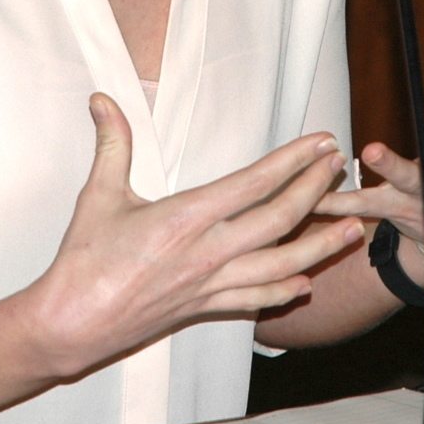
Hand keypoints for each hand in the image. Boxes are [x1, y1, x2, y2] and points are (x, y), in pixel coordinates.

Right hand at [24, 94, 362, 378]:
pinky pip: (254, 299)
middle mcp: (207, 252)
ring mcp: (210, 284)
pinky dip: (284, 290)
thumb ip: (112, 144)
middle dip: (315, 191)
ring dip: (320, 246)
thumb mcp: (97, 195)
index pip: (254, 183)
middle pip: (279, 220)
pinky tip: (305, 283)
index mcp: (186, 217)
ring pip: (280, 264)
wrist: (70, 324)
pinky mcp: (204, 308)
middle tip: (339, 168)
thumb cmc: (83, 261)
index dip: (292, 161)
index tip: (320, 143)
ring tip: (352, 231)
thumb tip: (101, 99)